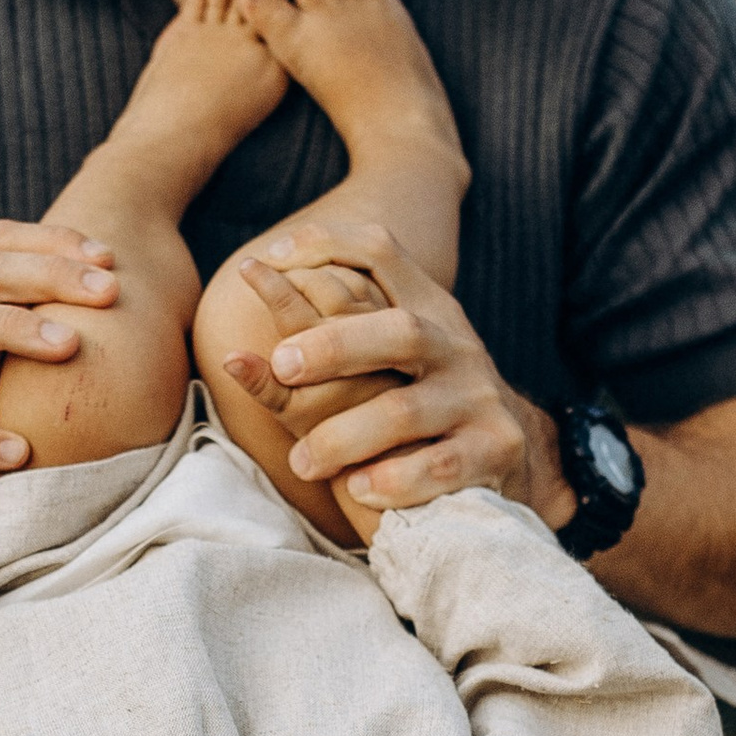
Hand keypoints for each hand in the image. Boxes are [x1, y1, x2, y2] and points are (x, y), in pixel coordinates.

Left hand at [217, 218, 570, 534]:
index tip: (264, 260)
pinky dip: (395, 479)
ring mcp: (478, 399)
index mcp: (425, 311)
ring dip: (345, 435)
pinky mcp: (495, 450)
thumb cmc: (415, 416)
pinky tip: (359, 490)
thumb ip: (323, 348)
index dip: (323, 245)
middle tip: (282, 365)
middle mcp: (455, 346)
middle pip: (397, 330)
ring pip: (406, 410)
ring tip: (303, 463)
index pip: (381, 251)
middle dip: (335, 345)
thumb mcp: (379, 369)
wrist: (506, 466)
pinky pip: (440, 466)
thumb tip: (229, 360)